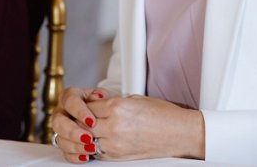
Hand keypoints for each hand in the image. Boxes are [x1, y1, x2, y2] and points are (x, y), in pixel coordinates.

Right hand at [51, 86, 108, 163]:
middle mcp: (61, 111)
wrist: (106, 116)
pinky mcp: (64, 142)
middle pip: (58, 122)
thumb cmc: (103, 103)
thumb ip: (100, 96)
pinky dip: (75, 156)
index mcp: (70, 96)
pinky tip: (86, 156)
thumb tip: (96, 96)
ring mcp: (61, 128)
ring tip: (91, 148)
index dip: (79, 112)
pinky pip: (64, 152)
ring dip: (75, 146)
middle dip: (73, 132)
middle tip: (88, 138)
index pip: (70, 101)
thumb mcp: (103, 96)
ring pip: (59, 139)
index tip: (92, 122)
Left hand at [86, 94, 204, 160]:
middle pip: (82, 124)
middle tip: (81, 119)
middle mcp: (113, 125)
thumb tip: (97, 103)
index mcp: (117, 106)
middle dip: (79, 121)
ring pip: (86, 140)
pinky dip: (93, 147)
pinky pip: (96, 152)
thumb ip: (113, 101)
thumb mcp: (135, 99)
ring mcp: (114, 143)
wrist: (177, 132)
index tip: (85, 106)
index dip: (83, 106)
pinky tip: (97, 141)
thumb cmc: (161, 113)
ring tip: (87, 131)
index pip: (87, 107)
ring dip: (85, 136)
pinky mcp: (117, 157)